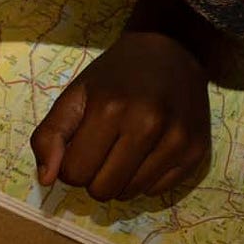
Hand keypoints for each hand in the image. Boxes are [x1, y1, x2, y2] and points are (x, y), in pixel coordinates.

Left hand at [31, 27, 212, 201]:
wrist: (173, 49)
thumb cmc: (117, 74)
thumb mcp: (75, 94)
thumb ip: (50, 135)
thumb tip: (47, 180)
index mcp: (111, 109)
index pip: (74, 174)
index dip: (72, 164)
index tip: (85, 144)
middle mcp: (148, 125)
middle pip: (103, 190)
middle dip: (96, 176)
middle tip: (105, 149)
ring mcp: (177, 140)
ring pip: (130, 194)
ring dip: (122, 179)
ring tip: (127, 150)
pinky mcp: (197, 151)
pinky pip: (158, 191)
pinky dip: (148, 178)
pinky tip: (151, 152)